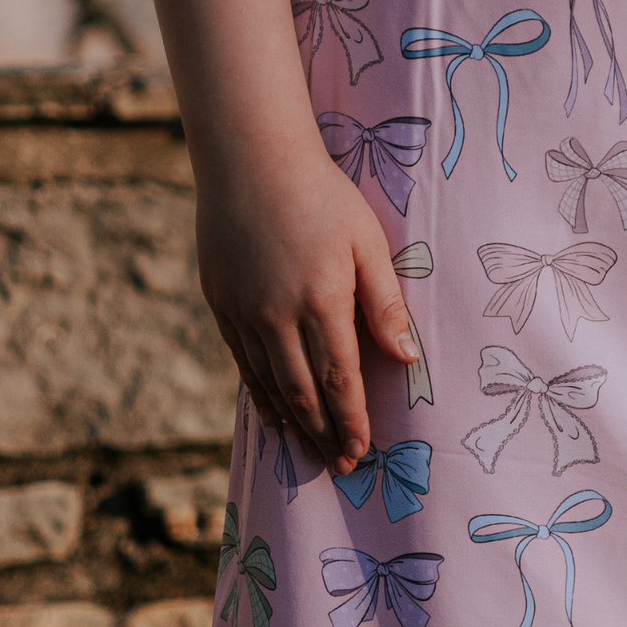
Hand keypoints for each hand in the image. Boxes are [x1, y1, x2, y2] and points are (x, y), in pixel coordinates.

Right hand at [195, 146, 418, 477]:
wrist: (250, 159)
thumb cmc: (322, 195)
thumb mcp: (368, 242)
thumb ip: (385, 302)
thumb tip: (406, 357)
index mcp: (321, 301)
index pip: (340, 380)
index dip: (352, 421)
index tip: (362, 452)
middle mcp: (276, 315)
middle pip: (303, 392)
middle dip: (325, 435)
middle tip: (341, 467)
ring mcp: (243, 311)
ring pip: (269, 383)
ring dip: (293, 423)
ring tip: (311, 452)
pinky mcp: (220, 302)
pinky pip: (241, 361)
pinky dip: (259, 393)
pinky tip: (273, 414)